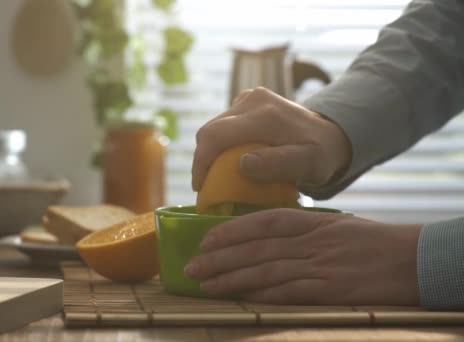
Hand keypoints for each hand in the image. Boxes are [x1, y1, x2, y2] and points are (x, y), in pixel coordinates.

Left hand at [184, 209, 421, 305]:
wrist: (410, 259)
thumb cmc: (370, 242)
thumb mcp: (332, 226)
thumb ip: (299, 231)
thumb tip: (264, 240)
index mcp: (310, 222)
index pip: (261, 222)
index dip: (229, 231)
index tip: (204, 240)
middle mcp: (309, 241)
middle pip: (255, 248)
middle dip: (219, 258)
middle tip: (192, 266)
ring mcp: (318, 265)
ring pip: (265, 270)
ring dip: (231, 278)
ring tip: (205, 285)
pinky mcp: (328, 290)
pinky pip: (288, 292)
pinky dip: (262, 295)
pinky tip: (242, 298)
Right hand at [192, 87, 351, 190]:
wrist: (331, 133)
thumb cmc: (321, 154)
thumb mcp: (310, 165)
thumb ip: (279, 164)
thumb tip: (243, 163)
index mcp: (265, 115)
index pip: (215, 135)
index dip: (201, 162)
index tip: (200, 188)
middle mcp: (253, 100)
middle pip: (210, 131)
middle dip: (203, 161)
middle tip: (207, 188)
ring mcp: (248, 98)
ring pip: (214, 128)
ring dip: (212, 154)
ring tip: (218, 177)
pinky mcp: (246, 102)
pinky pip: (223, 125)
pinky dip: (221, 146)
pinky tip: (230, 161)